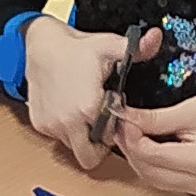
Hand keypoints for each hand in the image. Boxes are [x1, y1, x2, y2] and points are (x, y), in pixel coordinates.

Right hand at [23, 18, 163, 170]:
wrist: (42, 44)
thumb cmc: (75, 47)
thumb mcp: (110, 46)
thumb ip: (137, 49)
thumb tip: (156, 39)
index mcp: (87, 108)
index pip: (110, 140)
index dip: (117, 130)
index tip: (115, 114)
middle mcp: (67, 121)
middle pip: (89, 157)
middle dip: (98, 145)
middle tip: (102, 124)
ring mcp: (50, 124)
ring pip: (73, 146)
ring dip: (82, 135)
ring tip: (86, 112)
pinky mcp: (39, 124)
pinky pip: (57, 137)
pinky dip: (66, 129)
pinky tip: (70, 109)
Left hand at [117, 93, 195, 195]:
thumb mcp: (190, 109)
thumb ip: (155, 118)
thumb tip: (125, 118)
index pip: (153, 155)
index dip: (131, 137)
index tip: (122, 118)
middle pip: (147, 170)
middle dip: (129, 146)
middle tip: (121, 123)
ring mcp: (195, 187)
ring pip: (148, 177)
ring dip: (134, 155)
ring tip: (129, 131)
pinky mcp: (189, 187)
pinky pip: (156, 177)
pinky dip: (144, 161)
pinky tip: (140, 143)